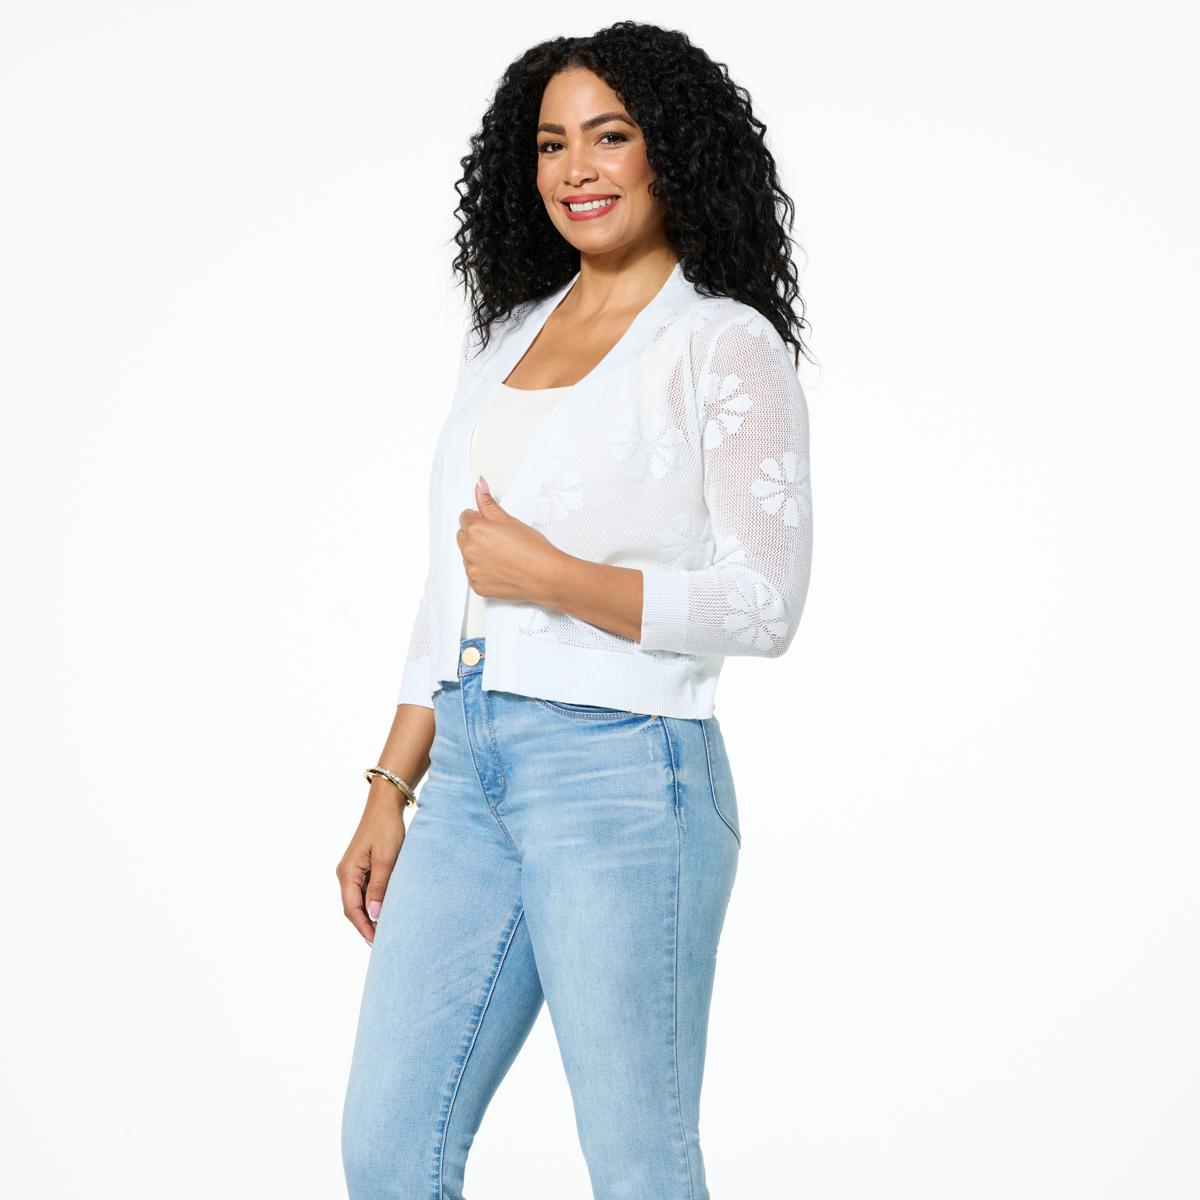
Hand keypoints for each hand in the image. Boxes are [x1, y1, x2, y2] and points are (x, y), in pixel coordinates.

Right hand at [336, 785, 408, 945]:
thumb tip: (375, 915)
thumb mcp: (386, 859)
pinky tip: (387, 909)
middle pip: (353, 908)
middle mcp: (346, 874)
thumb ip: (380, 887)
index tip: (377, 943)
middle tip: (384, 943)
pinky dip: (375, 902)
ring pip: (360, 900)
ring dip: (371, 915)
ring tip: (387, 930)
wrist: (386, 805)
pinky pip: (366, 890)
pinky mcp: (362, 866)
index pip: (352, 909)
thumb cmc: (386, 828)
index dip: (364, 928)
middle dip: (367, 926)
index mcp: (347, 873)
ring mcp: (353, 870)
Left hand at [457, 476, 564, 604]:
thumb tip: (480, 486)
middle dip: (476, 536)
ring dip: (479, 555)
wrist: (545, 575)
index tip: (492, 526)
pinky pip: (473, 574)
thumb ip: (489, 503)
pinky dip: (483, 572)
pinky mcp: (477, 585)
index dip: (480, 519)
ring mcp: (472, 570)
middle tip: (499, 541)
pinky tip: (501, 569)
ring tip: (502, 556)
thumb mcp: (510, 520)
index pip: (465, 517)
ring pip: (467, 556)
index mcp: (476, 530)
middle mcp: (470, 550)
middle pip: (463, 536)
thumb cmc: (533, 549)